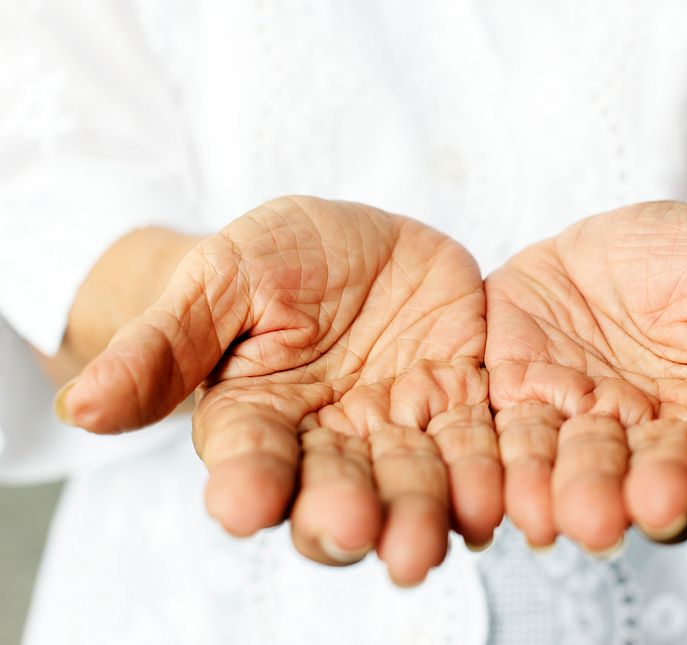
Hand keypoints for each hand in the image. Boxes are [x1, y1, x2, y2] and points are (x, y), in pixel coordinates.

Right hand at [58, 196, 501, 584]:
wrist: (355, 242)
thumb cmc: (272, 259)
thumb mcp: (218, 280)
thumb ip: (162, 345)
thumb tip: (79, 406)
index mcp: (259, 419)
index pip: (249, 460)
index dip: (246, 483)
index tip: (241, 504)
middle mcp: (331, 442)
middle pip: (337, 493)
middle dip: (344, 515)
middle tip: (353, 530)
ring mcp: (401, 430)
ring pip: (412, 486)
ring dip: (420, 517)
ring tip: (427, 542)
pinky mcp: (463, 405)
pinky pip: (478, 446)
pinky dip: (485, 477)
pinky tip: (492, 503)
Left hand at [485, 201, 686, 551]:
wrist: (593, 256)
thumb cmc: (678, 259)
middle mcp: (655, 435)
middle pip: (658, 471)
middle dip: (654, 490)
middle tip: (651, 504)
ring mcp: (582, 431)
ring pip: (580, 471)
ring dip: (575, 496)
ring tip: (567, 516)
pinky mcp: (516, 414)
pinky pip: (508, 446)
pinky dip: (503, 474)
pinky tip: (497, 499)